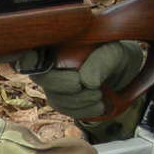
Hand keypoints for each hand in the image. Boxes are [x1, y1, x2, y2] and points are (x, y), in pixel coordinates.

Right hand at [18, 41, 147, 139]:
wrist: (124, 73)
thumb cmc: (115, 55)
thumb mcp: (114, 53)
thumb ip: (102, 62)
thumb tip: (87, 82)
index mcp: (57, 43)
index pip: (31, 51)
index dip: (28, 59)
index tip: (48, 68)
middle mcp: (48, 63)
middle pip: (42, 78)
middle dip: (67, 86)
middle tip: (94, 87)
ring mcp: (53, 84)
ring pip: (56, 98)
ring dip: (81, 101)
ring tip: (101, 94)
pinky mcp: (62, 101)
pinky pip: (66, 110)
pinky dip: (85, 110)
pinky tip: (100, 104)